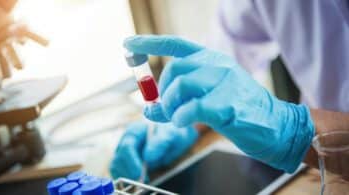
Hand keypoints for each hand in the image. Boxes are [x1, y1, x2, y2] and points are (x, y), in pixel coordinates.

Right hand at [110, 122, 197, 179]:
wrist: (173, 138)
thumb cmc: (171, 133)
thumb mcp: (170, 135)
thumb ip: (160, 143)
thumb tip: (148, 157)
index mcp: (135, 130)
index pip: (127, 146)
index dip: (132, 162)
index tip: (140, 173)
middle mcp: (126, 141)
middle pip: (118, 158)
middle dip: (128, 171)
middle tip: (141, 181)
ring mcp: (124, 151)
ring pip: (116, 166)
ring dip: (126, 176)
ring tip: (141, 181)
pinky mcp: (125, 162)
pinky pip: (119, 172)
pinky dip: (126, 178)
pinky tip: (138, 181)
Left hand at [124, 35, 314, 172]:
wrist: (274, 125)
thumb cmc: (238, 110)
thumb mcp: (206, 99)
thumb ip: (178, 101)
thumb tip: (148, 110)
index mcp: (212, 60)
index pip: (177, 45)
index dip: (150, 43)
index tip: (129, 43)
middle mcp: (217, 65)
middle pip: (174, 68)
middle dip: (162, 91)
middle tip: (164, 108)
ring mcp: (224, 82)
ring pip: (180, 85)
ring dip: (170, 105)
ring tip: (176, 117)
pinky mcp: (227, 104)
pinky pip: (191, 107)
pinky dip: (180, 117)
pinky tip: (183, 123)